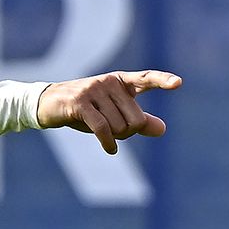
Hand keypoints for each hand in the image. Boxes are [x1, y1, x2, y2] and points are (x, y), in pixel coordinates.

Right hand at [36, 70, 181, 154]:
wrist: (49, 105)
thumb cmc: (86, 110)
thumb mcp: (113, 115)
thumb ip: (139, 121)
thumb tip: (162, 129)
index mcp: (120, 81)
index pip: (146, 78)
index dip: (162, 80)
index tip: (178, 83)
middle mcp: (109, 82)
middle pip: (136, 119)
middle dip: (127, 133)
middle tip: (112, 132)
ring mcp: (94, 90)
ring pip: (120, 126)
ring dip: (114, 137)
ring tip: (101, 133)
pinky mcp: (80, 102)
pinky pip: (103, 128)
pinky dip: (108, 143)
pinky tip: (110, 150)